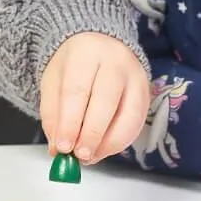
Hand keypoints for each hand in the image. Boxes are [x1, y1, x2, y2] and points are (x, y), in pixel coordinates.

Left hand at [40, 32, 149, 163]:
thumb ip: (52, 115)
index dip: (70, 123)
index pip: (77, 91)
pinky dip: (120, 142)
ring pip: (129, 115)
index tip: (63, 147)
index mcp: (85, 53)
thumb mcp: (52, 82)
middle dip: (91, 135)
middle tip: (78, 155)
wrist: (98, 43)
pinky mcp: (148, 92)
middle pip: (105, 102)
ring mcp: (136, 76)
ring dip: (109, 143)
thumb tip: (57, 148)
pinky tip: (103, 150)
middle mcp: (115, 61)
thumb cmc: (72, 65)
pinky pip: (138, 123)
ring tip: (90, 156)